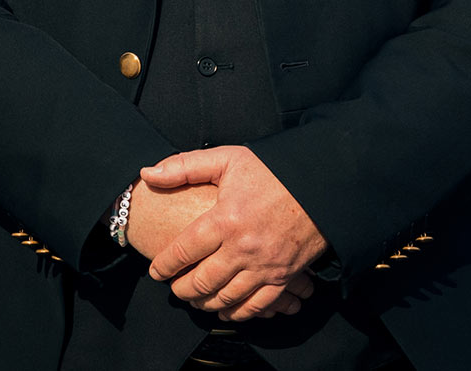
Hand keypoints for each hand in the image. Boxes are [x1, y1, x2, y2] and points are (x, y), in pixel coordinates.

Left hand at [142, 146, 326, 320]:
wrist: (322, 183)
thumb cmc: (274, 170)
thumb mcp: (227, 159)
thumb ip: (184, 167)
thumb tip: (148, 174)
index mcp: (225, 220)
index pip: (184, 251)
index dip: (164, 265)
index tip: (155, 271)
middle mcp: (242, 248)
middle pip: (202, 281)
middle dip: (182, 289)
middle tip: (173, 288)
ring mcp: (264, 266)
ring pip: (226, 298)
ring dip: (205, 303)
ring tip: (194, 299)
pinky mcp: (284, 276)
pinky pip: (256, 306)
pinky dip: (237, 312)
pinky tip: (226, 309)